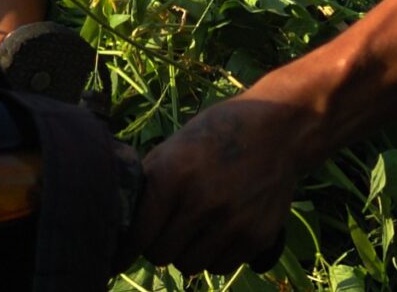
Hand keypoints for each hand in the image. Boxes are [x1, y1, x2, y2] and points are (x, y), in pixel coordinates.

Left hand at [130, 89, 310, 274]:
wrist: (279, 130)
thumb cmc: (217, 133)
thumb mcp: (174, 146)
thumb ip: (150, 183)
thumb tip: (121, 221)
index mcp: (173, 175)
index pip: (139, 235)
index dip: (126, 249)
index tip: (117, 259)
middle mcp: (201, 202)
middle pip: (161, 255)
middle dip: (157, 246)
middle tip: (164, 232)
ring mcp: (232, 223)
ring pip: (189, 266)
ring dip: (185, 252)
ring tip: (194, 229)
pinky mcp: (257, 237)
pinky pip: (220, 267)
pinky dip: (213, 255)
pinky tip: (218, 232)